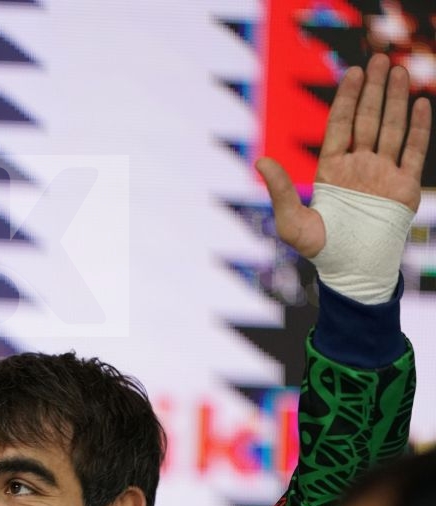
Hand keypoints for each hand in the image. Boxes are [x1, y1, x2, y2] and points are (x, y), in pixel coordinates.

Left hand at [256, 55, 431, 258]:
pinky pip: (413, 151)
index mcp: (332, 170)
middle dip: (374, 90)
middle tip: (380, 60)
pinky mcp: (403, 187)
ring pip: (392, 129)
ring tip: (400, 71)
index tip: (353, 73)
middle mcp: (359, 167)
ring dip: (397, 101)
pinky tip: (422, 104)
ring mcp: (383, 175)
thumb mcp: (293, 223)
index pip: (340, 126)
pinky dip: (419, 128)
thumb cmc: (320, 250)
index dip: (347, 99)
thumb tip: (259, 161)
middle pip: (368, 120)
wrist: (353, 272)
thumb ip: (280, 191)